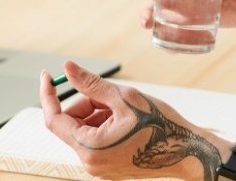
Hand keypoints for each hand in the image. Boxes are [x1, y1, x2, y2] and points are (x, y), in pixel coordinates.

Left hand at [40, 61, 230, 180]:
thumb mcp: (124, 97)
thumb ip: (91, 84)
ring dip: (97, 112)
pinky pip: (95, 140)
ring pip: (84, 130)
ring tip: (125, 107)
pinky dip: (104, 123)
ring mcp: (99, 167)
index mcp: (90, 148)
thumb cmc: (160, 125)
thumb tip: (67, 68)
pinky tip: (128, 119)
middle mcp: (90, 163)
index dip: (48, 94)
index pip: (53, 119)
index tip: (47, 74)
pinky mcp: (109, 166)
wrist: (188, 152)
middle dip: (84, 102)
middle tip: (108, 92)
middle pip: (71, 123)